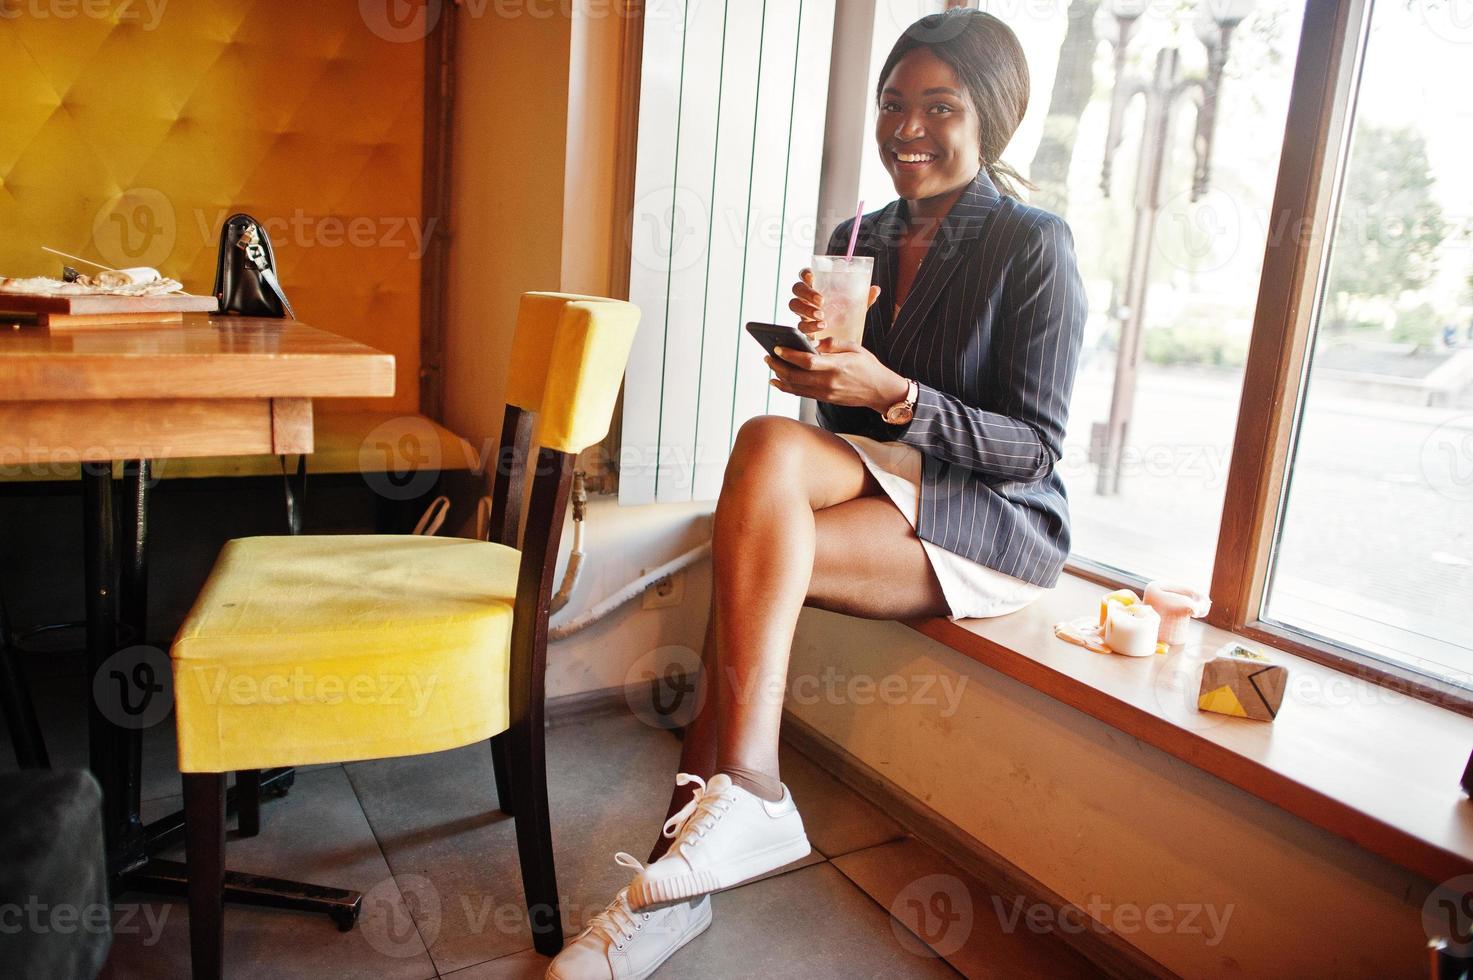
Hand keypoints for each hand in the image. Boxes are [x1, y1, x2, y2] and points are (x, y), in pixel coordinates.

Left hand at [766, 338, 909, 411]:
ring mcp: (826, 393)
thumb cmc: (869, 366)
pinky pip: (801, 393)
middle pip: (796, 376)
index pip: (807, 361)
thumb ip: (832, 344)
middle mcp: (829, 382)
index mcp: (837, 366)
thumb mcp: (855, 347)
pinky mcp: (825, 399)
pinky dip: (786, 387)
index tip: (777, 347)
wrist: (880, 391)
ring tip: (770, 365)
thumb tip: (811, 344)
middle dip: (778, 365)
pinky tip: (777, 381)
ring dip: (779, 376)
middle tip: (768, 355)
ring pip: (795, 387)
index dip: (790, 355)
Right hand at [788, 268, 883, 336]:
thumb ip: (864, 298)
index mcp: (817, 287)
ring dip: (806, 309)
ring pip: (794, 305)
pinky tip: (821, 327)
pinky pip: (800, 325)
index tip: (812, 276)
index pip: (805, 275)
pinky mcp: (803, 327)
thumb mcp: (856, 307)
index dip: (805, 274)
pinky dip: (810, 326)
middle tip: (821, 301)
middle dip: (807, 293)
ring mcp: (803, 312)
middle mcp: (807, 298)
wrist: (844, 340)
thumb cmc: (846, 317)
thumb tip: (876, 289)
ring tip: (822, 316)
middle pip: (797, 288)